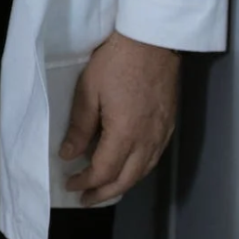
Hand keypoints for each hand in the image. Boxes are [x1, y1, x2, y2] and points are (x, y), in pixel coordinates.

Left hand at [60, 31, 179, 204]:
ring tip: (104, 189)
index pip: (104, 171)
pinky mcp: (170, 124)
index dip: (86, 182)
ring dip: (122, 184)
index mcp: (126, 133)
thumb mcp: (89, 90)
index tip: (70, 184)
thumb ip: (80, 126)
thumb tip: (69, 154)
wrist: (153, 40)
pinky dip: (139, 170)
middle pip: (126, 179)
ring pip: (143, 172)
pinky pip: (154, 158)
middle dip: (104, 193)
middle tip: (85, 198)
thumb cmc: (116, 60)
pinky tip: (128, 168)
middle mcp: (148, 140)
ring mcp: (162, 133)